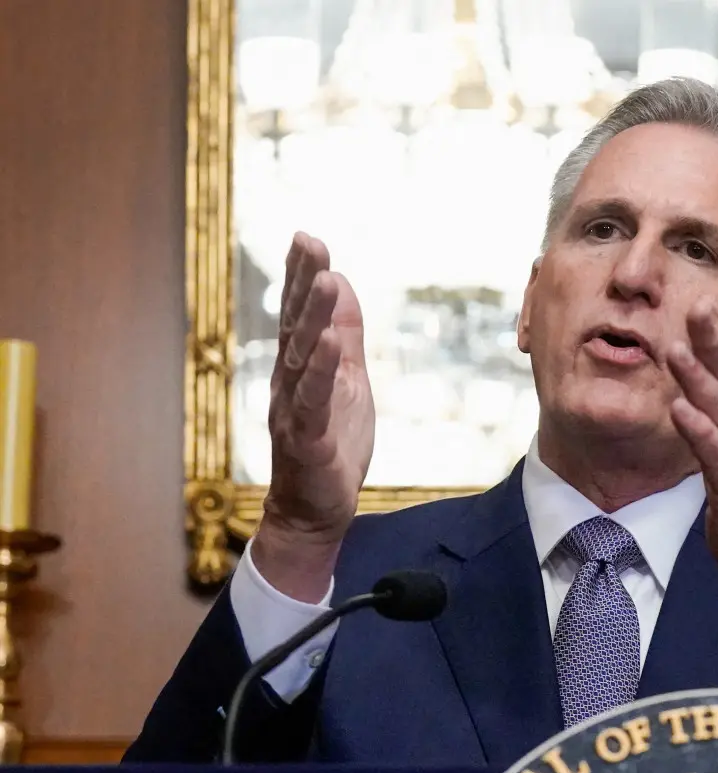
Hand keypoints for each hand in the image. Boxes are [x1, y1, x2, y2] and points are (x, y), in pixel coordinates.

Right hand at [253, 232, 375, 601]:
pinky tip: (331, 343)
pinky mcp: (307, 440)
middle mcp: (290, 384)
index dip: (301, 277)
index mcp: (300, 369)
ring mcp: (294, 411)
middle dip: (303, 284)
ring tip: (326, 281)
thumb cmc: (331, 444)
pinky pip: (313, 402)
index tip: (307, 238)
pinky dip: (322, 371)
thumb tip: (342, 284)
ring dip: (313, 319)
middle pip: (296, 327)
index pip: (299, 316)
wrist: (317, 510)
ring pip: (302, 358)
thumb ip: (345, 335)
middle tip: (310, 242)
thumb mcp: (348, 380)